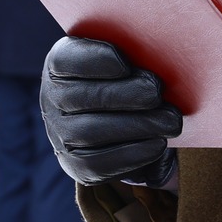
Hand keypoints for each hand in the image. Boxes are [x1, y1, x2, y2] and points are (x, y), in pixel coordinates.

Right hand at [40, 36, 181, 186]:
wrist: (123, 122)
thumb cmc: (127, 81)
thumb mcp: (125, 63)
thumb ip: (133, 56)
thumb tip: (160, 59)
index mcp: (59, 65)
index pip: (65, 59)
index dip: (94, 60)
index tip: (126, 64)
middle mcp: (51, 100)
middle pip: (82, 97)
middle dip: (124, 94)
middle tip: (156, 92)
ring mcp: (59, 134)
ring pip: (91, 132)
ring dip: (136, 126)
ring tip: (170, 121)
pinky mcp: (74, 165)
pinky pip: (98, 164)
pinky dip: (132, 154)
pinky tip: (158, 144)